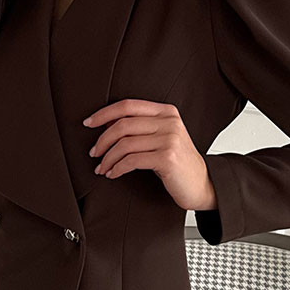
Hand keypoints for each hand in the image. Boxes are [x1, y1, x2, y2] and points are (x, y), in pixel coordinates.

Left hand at [83, 99, 216, 211]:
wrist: (201, 184)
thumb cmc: (177, 162)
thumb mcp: (161, 137)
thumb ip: (140, 127)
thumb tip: (106, 123)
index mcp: (166, 111)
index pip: (128, 105)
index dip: (104, 113)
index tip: (88, 123)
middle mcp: (169, 122)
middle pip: (123, 125)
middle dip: (102, 140)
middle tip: (94, 153)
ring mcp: (169, 139)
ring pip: (124, 144)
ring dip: (108, 158)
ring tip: (102, 167)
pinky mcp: (167, 158)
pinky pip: (131, 161)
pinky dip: (117, 168)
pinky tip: (113, 174)